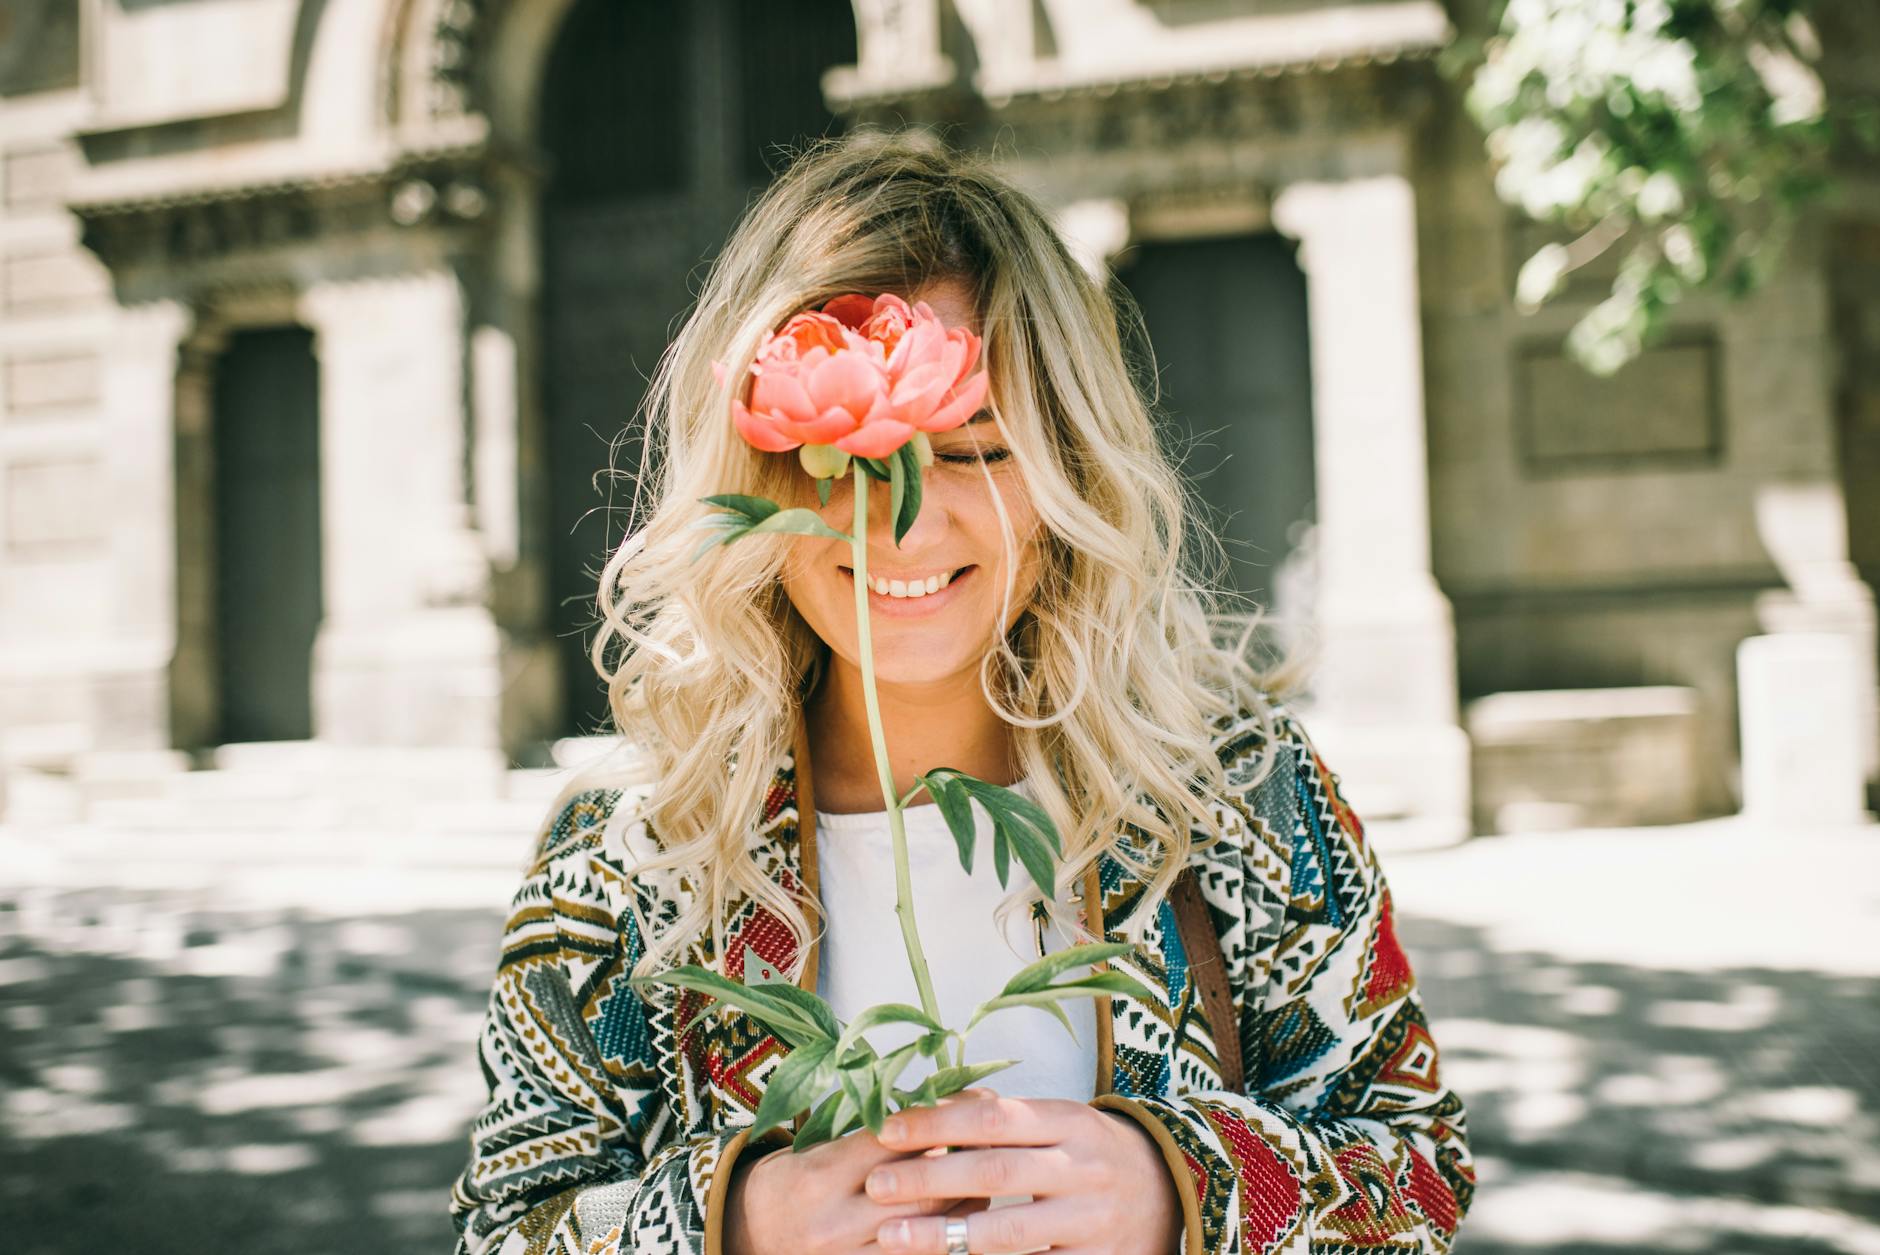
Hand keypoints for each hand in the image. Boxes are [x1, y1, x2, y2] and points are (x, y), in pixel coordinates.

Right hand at [724, 1091, 994, 1254]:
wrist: (744, 1234)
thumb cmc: (789, 1182)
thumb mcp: (818, 1149)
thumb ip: (870, 1139)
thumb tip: (938, 1118)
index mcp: (823, 1173)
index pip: (896, 1141)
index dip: (944, 1119)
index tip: (980, 1102)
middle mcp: (837, 1217)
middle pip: (921, 1188)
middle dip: (964, 1164)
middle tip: (996, 1143)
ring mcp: (848, 1254)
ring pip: (927, 1231)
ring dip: (965, 1207)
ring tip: (989, 1183)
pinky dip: (944, 1242)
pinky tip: (965, 1225)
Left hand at [864, 1090, 1183, 1253]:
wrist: (1171, 1191)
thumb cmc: (1091, 1152)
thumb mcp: (1058, 1121)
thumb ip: (1003, 1118)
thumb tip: (928, 1104)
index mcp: (1069, 1121)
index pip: (993, 1116)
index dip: (937, 1123)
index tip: (886, 1130)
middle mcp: (1084, 1167)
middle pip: (996, 1170)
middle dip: (929, 1178)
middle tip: (876, 1184)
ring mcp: (1092, 1219)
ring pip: (1009, 1230)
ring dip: (944, 1234)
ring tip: (892, 1236)